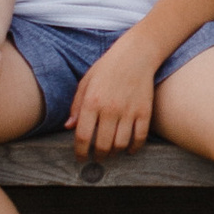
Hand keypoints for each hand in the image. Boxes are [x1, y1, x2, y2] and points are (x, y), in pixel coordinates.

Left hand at [70, 42, 154, 156]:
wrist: (135, 55)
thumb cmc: (107, 68)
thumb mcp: (86, 82)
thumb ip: (76, 105)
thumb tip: (68, 127)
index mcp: (92, 102)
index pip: (82, 136)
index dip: (80, 152)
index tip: (80, 158)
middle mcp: (109, 109)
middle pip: (101, 144)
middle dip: (97, 156)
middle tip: (96, 158)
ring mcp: (129, 111)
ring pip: (120, 144)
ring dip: (114, 153)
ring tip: (111, 153)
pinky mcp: (144, 111)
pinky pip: (139, 138)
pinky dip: (134, 148)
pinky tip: (128, 149)